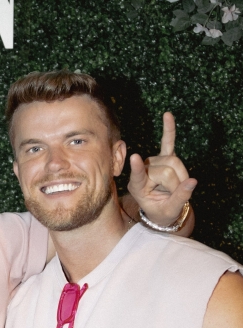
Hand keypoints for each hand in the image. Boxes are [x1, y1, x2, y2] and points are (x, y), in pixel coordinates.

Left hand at [126, 113, 196, 227]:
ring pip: (173, 161)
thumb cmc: (162, 212)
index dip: (138, 168)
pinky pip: (167, 142)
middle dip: (177, 183)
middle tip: (175, 195)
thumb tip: (193, 182)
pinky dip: (169, 129)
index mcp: (137, 187)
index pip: (139, 176)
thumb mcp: (170, 211)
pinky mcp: (163, 156)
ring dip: (181, 175)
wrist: (161, 209)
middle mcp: (143, 171)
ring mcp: (153, 162)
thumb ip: (180, 197)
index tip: (135, 157)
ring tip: (176, 187)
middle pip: (166, 169)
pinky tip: (167, 115)